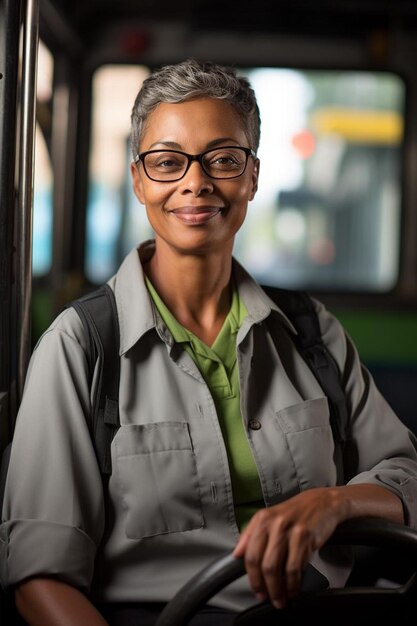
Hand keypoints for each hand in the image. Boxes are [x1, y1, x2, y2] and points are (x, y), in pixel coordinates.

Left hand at [233, 487, 345, 608]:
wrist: (321, 502)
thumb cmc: (294, 514)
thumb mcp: (269, 518)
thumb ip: (250, 535)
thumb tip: (237, 554)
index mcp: (261, 520)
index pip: (249, 554)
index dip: (252, 577)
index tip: (256, 590)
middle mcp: (273, 524)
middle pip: (263, 564)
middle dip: (265, 587)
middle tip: (268, 598)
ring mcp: (289, 530)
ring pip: (278, 568)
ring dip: (279, 590)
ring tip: (281, 599)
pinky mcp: (304, 537)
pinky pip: (295, 568)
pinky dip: (293, 584)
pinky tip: (293, 589)